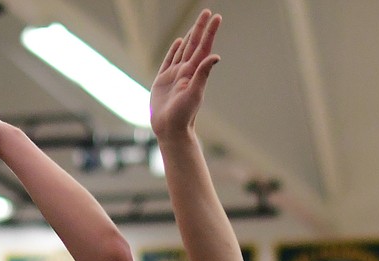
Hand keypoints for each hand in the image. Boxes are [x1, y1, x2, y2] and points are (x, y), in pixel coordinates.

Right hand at [150, 9, 220, 139]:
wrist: (170, 130)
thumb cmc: (183, 115)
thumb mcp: (194, 93)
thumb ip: (203, 74)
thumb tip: (215, 56)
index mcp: (194, 72)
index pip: (203, 47)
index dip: (209, 31)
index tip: (216, 17)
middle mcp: (186, 71)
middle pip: (194, 45)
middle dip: (201, 28)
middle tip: (207, 12)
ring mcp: (174, 75)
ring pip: (183, 50)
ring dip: (190, 36)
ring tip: (196, 25)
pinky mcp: (162, 81)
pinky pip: (169, 60)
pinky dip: (174, 50)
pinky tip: (178, 42)